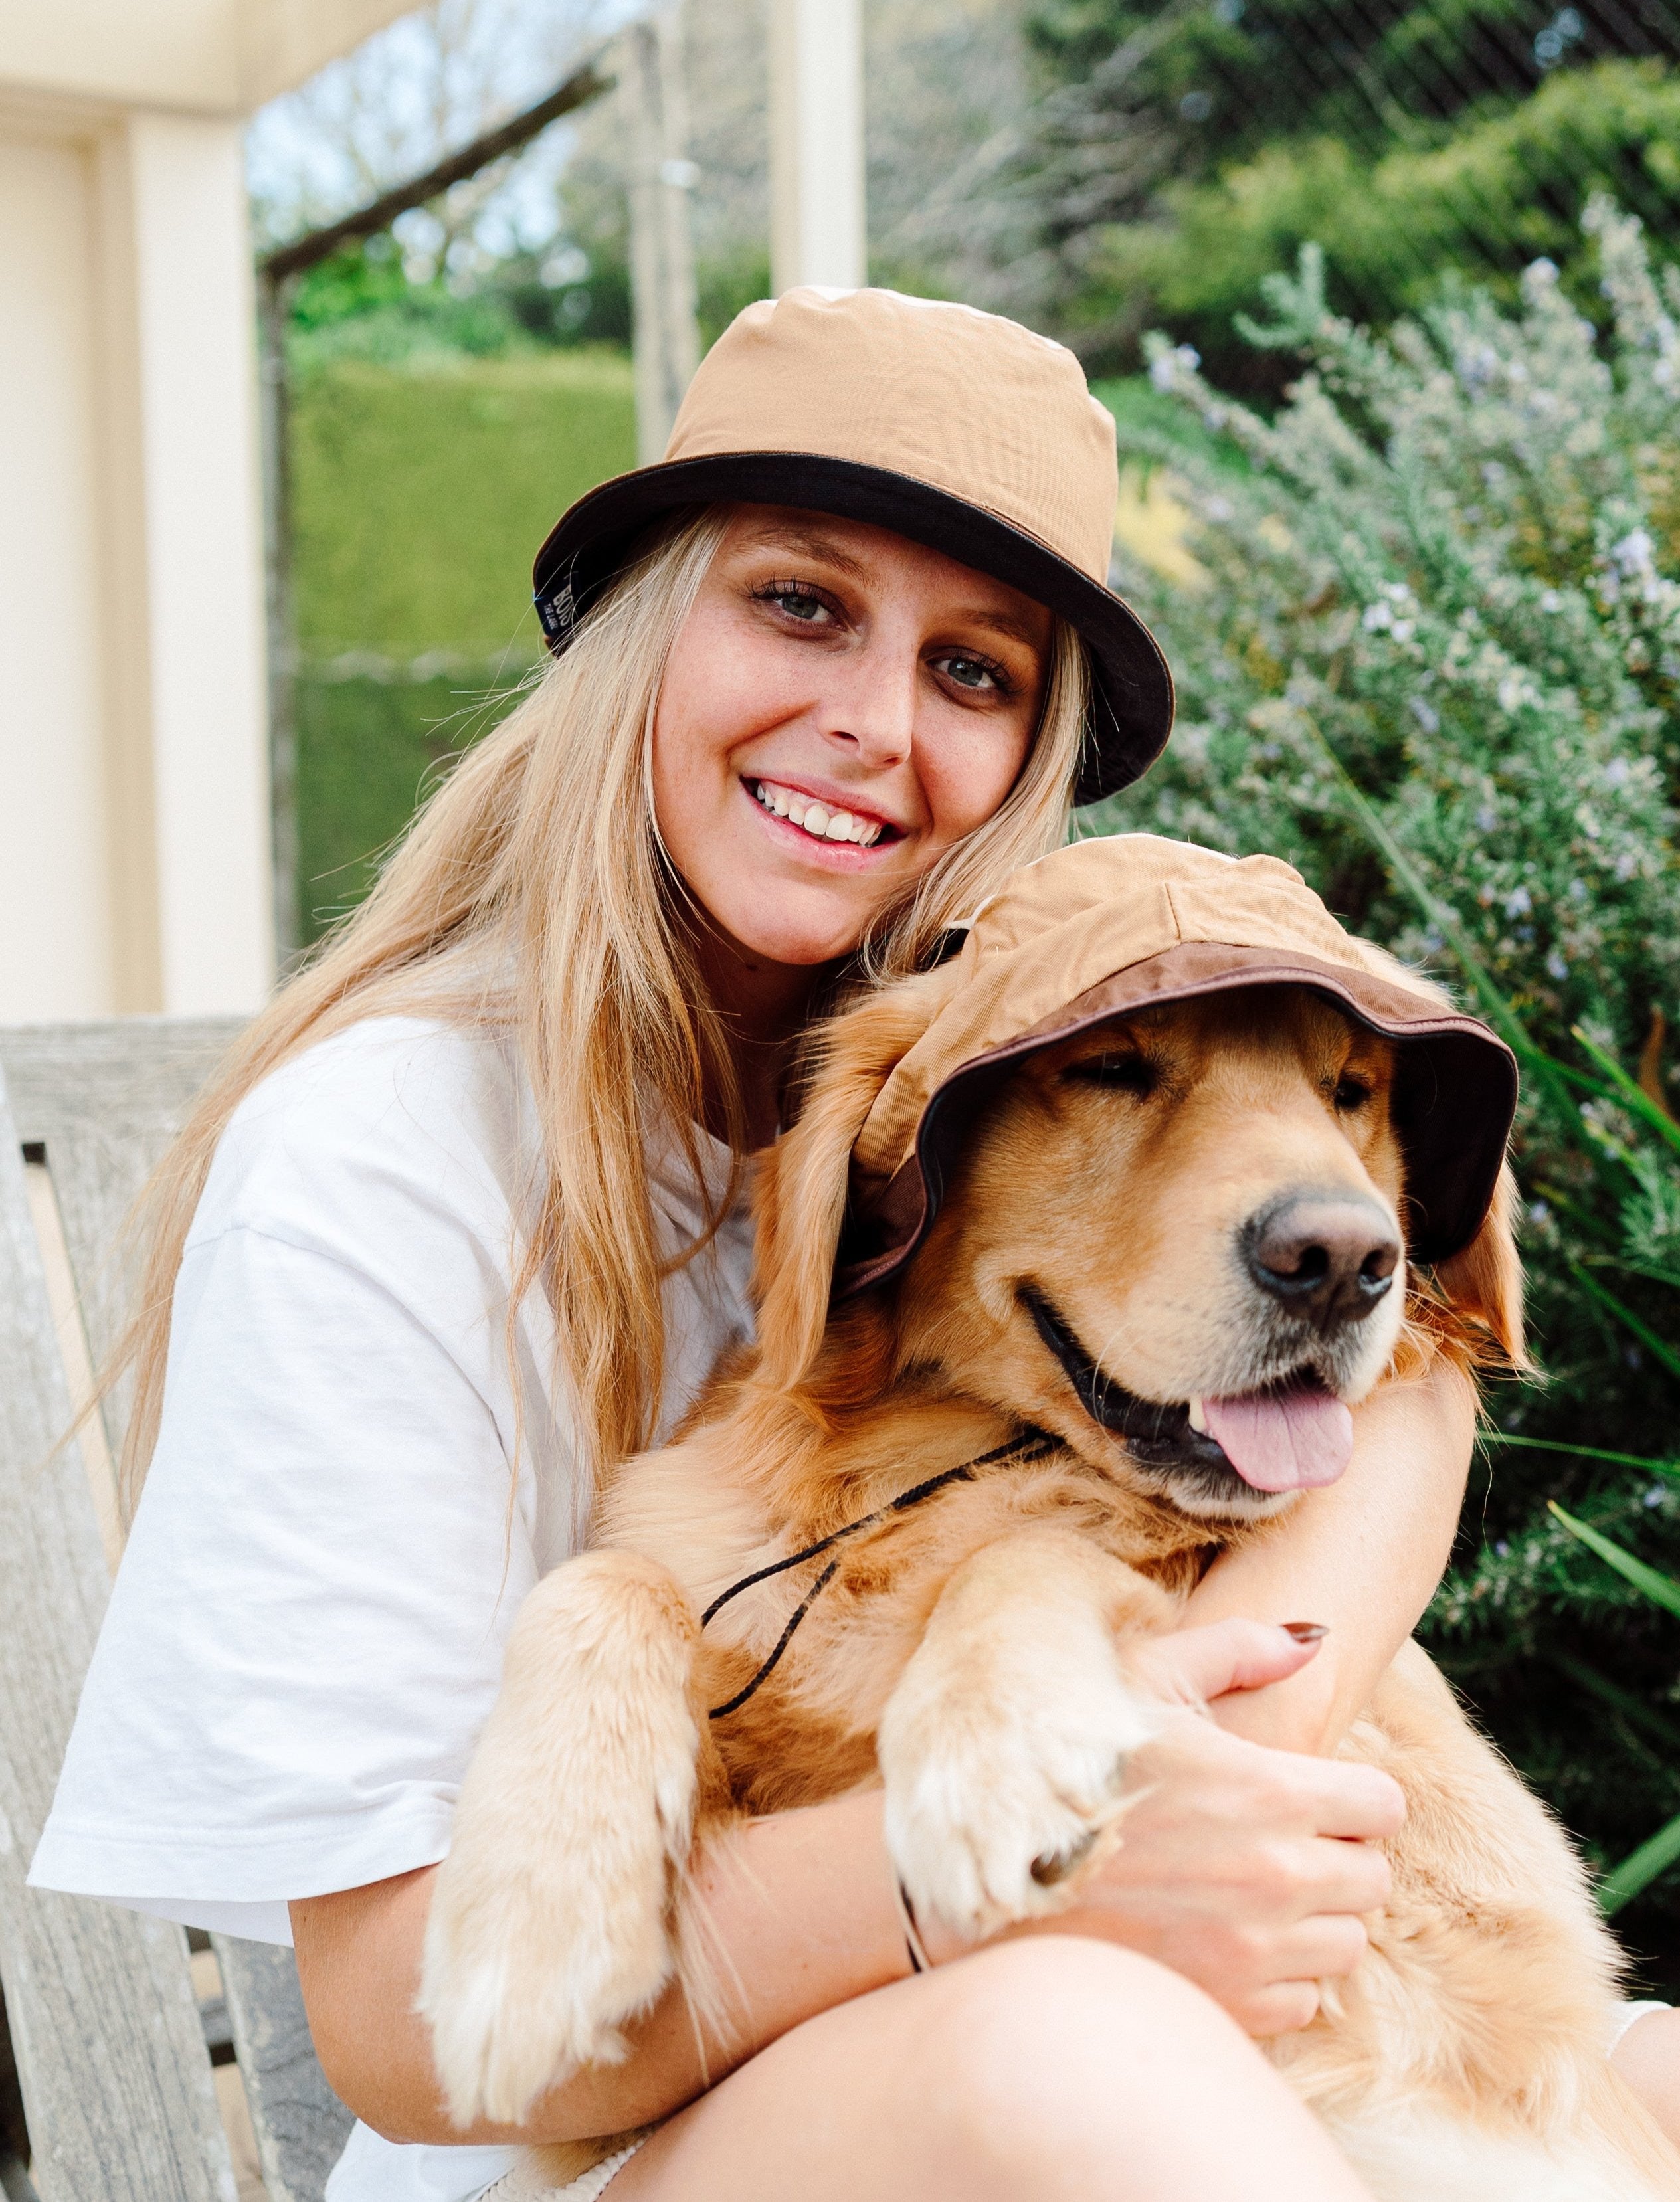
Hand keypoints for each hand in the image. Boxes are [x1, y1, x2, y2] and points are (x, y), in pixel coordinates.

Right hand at [968, 1619, 1403, 2036]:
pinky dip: (1277, 1975)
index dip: (1352, 1794)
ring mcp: (1255, 1950)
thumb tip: (1316, 1637)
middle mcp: (1277, 1875)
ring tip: (1247, 1890)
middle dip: (1336, 1855)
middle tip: (1276, 1840)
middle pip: (1373, 1878)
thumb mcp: (1143, 1679)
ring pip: (1347, 1943)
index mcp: (1269, 1790)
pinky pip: (1303, 2000)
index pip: (1383, 1805)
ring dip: (1312, 1918)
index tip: (1310, 1792)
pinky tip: (1224, 1938)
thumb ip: (1238, 1649)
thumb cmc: (1069, 1766)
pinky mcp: (1232, 2008)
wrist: (995, 1880)